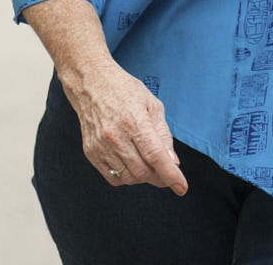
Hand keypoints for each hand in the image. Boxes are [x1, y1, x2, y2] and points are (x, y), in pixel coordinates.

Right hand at [61, 60, 188, 194]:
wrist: (92, 85)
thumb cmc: (126, 91)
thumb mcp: (152, 105)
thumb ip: (163, 135)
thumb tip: (173, 162)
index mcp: (134, 120)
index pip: (155, 155)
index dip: (170, 174)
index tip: (182, 187)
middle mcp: (115, 136)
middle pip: (143, 171)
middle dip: (160, 177)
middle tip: (168, 172)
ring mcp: (101, 146)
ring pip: (128, 178)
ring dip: (144, 178)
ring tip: (150, 164)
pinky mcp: (91, 153)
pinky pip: (113, 177)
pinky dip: (127, 177)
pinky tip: (133, 164)